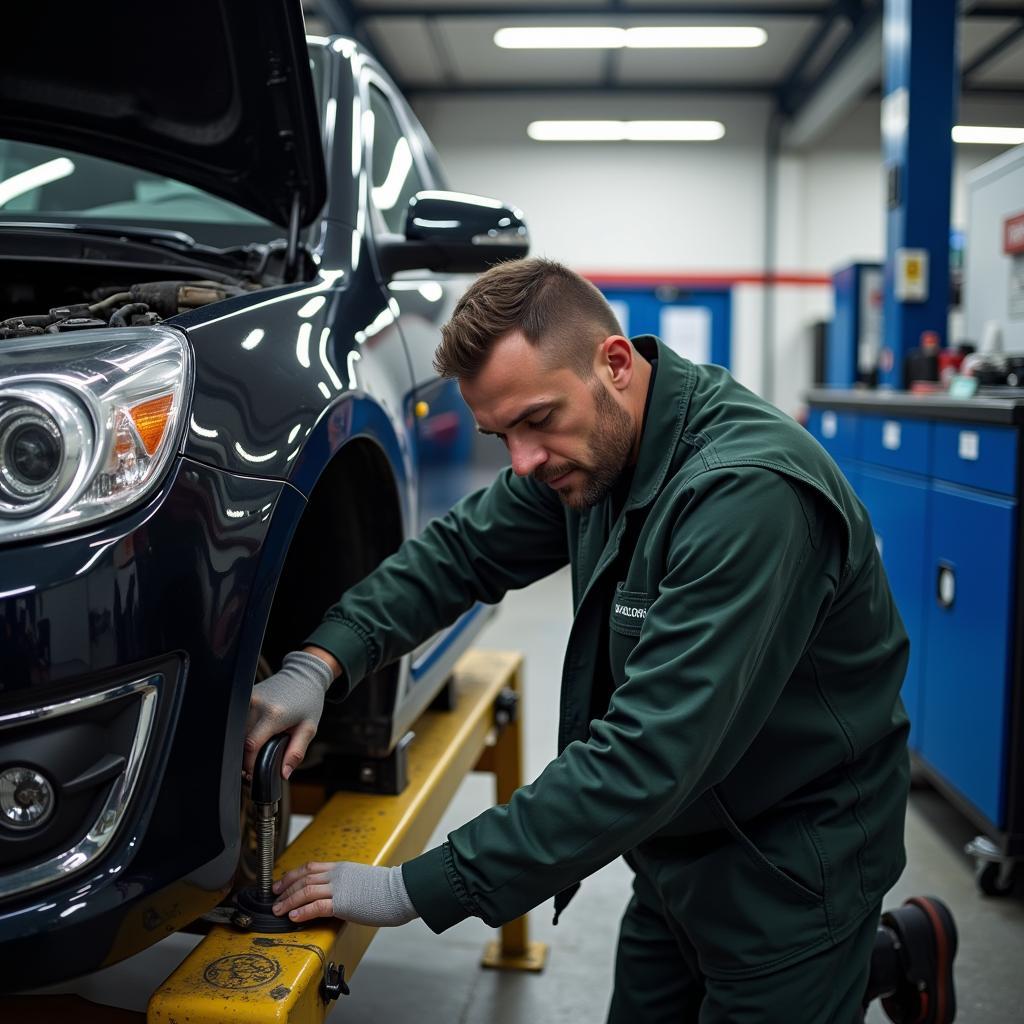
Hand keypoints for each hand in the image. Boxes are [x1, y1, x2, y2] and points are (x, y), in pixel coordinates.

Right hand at [243, 649, 337, 778]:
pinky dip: (242, 731)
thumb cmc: (308, 701)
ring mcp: (248, 698)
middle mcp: (256, 705)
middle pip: (240, 740)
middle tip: (253, 768)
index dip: (249, 764)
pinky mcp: (245, 695)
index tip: (253, 774)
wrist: (304, 674)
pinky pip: (238, 718)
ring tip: (253, 753)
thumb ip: (296, 752)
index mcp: (273, 714)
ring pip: (236, 731)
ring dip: (241, 745)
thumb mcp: (308, 728)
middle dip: (244, 758)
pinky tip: (252, 735)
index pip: (251, 746)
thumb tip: (284, 774)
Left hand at [272, 860, 418, 926]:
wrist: (401, 891)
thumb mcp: (362, 881)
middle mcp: (338, 874)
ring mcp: (340, 887)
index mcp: (342, 868)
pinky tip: (294, 917)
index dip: (292, 875)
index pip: (311, 867)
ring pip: (306, 890)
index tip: (281, 883)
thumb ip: (347, 884)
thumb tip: (339, 895)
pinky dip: (303, 911)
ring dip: (289, 901)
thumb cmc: (387, 889)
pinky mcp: (343, 902)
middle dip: (286, 889)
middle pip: (304, 878)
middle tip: (274, 898)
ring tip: (278, 910)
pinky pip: (317, 905)